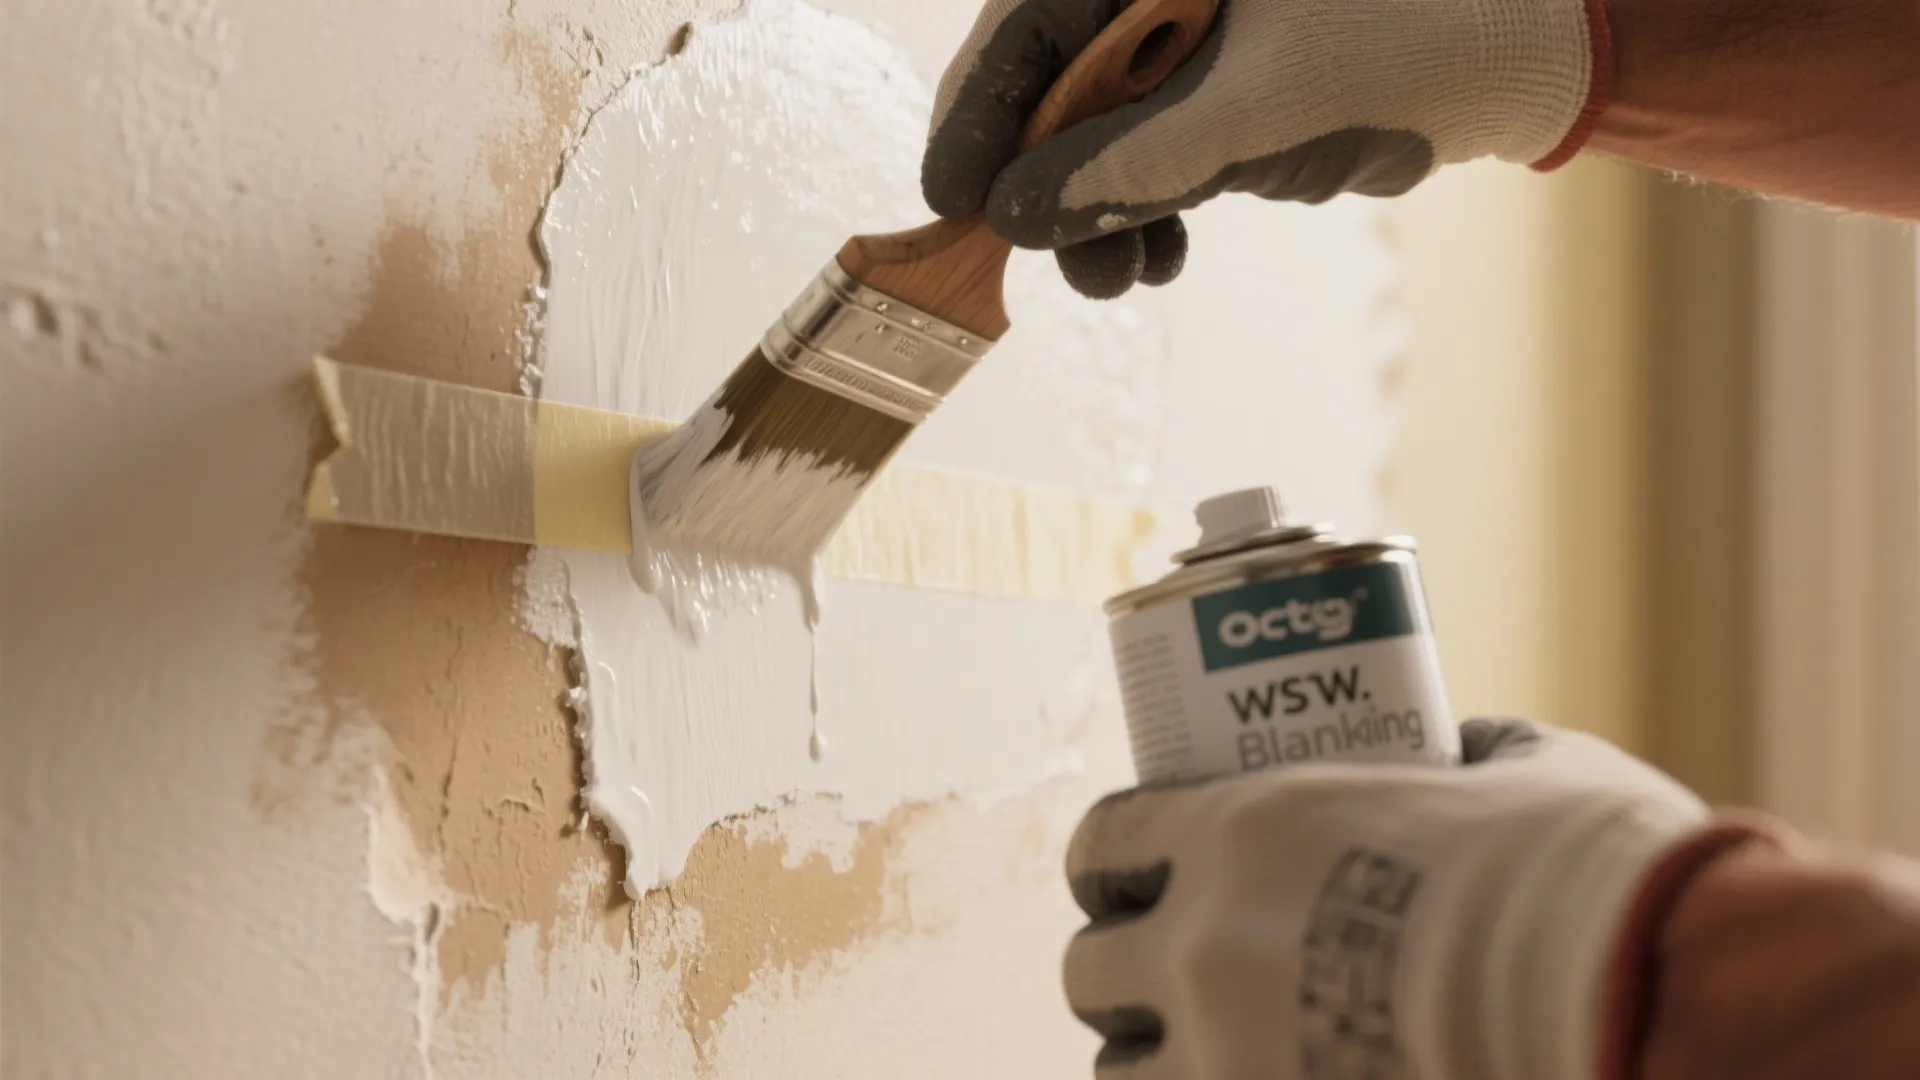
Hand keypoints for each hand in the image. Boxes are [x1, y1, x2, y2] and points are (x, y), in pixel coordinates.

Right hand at [925, 0, 1610, 297]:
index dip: (981, 112)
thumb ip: (1128, 160)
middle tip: (1033, 257)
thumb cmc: (1398, 36)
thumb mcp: (1250, 106)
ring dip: (1096, 214)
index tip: (951, 197)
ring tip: (1117, 276)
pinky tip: (1156, 256)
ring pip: (1097, 134)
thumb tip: (1018, 214)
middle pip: (1051, 84)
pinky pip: (1150, 157)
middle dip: (1041, 180)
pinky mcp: (1219, 93)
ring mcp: (1187, 42)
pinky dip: (1144, 211)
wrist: (1510, 57)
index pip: (1028, 24)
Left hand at [1062, 719, 1732, 1079]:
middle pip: (1089, 969)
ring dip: (1151, 1060)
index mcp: (1240, 834)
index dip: (1111, 866)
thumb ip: (1458, 756)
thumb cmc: (1588, 871)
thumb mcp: (1514, 771)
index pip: (1104, 844)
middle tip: (1168, 978)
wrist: (1647, 994)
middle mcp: (1206, 948)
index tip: (1129, 880)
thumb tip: (1459, 749)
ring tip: (1197, 1056)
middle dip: (1121, 973)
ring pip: (1119, 1073)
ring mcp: (1229, 1059)